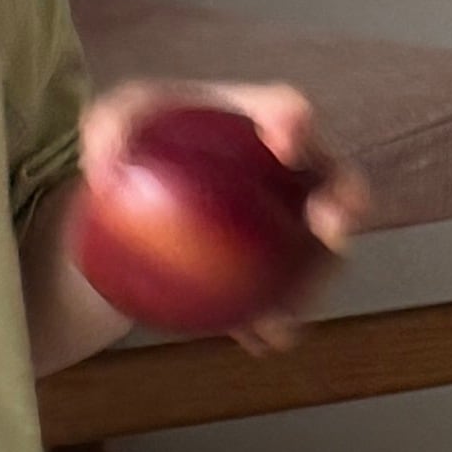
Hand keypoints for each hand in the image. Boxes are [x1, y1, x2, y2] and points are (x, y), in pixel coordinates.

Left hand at [73, 80, 368, 350]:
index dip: (297, 123)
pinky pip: (283, 300)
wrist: (128, 206)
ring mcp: (290, 226)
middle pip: (337, 184)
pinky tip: (258, 340)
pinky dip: (274, 322)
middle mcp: (291, 172)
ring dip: (313, 285)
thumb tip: (104, 167)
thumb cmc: (133, 147)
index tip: (282, 143)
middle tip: (328, 225)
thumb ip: (107, 129)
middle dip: (347, 204)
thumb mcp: (112, 123)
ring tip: (286, 311)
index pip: (287, 110)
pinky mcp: (274, 275)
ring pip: (320, 257)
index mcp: (260, 121)